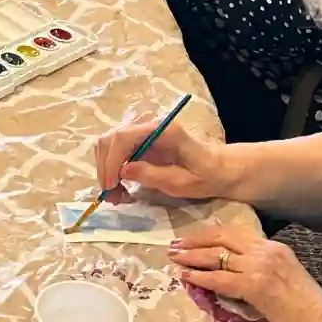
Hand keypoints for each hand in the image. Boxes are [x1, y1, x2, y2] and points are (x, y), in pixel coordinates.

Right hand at [93, 116, 228, 205]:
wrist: (215, 168)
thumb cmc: (204, 175)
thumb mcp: (183, 182)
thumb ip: (153, 175)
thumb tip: (124, 171)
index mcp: (161, 129)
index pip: (124, 137)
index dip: (112, 161)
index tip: (111, 186)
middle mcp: (147, 124)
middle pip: (110, 139)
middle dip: (106, 169)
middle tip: (112, 197)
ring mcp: (140, 130)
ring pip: (107, 145)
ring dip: (106, 171)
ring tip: (117, 196)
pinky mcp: (136, 140)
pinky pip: (114, 151)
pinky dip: (111, 170)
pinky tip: (121, 187)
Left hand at [169, 225, 321, 321]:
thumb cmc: (305, 309)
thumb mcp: (283, 278)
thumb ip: (261, 268)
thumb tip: (233, 269)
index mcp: (273, 246)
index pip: (233, 233)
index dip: (208, 234)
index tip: (190, 237)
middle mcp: (266, 250)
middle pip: (221, 238)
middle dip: (194, 241)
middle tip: (175, 245)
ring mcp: (261, 266)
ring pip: (217, 256)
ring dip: (192, 257)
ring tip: (175, 259)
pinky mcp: (256, 285)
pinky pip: (221, 279)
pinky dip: (201, 278)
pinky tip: (188, 278)